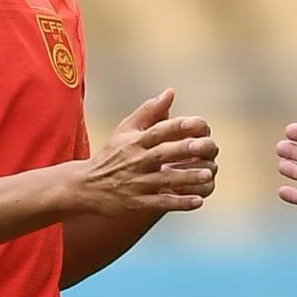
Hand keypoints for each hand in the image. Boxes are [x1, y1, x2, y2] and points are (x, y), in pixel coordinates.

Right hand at [77, 89, 218, 215]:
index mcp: (134, 141)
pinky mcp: (136, 203)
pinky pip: (160, 203)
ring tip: (208, 174)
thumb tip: (171, 92)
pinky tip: (198, 201)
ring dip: (187, 177)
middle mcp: (135, 161)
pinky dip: (179, 202)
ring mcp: (136, 183)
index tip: (201, 124)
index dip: (179, 126)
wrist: (85, 186)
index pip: (158, 131)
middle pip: (163, 154)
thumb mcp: (125, 130)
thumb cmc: (111, 154)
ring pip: (164, 179)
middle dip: (186, 150)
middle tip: (210, 147)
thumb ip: (149, 111)